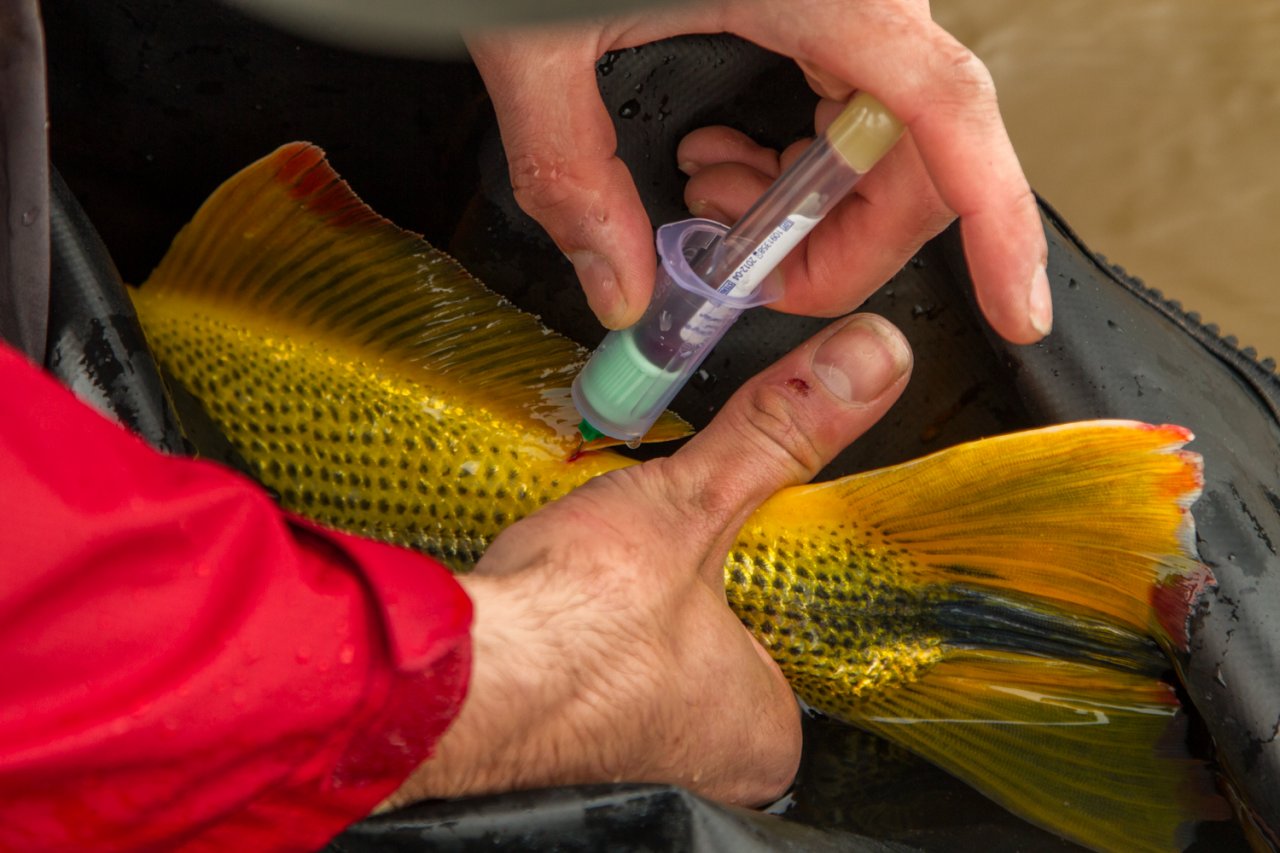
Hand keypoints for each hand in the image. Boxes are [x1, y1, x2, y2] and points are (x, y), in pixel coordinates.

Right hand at [384, 313, 911, 806]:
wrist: (456, 676)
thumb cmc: (569, 629)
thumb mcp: (696, 506)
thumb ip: (780, 434)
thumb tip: (866, 365)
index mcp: (764, 730)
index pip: (803, 633)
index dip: (773, 568)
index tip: (746, 530)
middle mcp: (708, 760)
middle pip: (733, 636)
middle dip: (702, 582)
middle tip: (671, 550)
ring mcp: (637, 751)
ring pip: (665, 646)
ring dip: (643, 596)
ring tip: (622, 569)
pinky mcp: (570, 731)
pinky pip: (606, 655)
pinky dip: (596, 614)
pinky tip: (580, 588)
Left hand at [466, 0, 1049, 342]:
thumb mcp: (541, 44)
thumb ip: (572, 171)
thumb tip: (617, 284)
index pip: (948, 110)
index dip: (998, 223)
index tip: (1016, 307)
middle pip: (920, 155)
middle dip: (840, 244)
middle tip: (753, 277)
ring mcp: (856, 4)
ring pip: (888, 145)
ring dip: (811, 207)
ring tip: (714, 200)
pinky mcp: (835, 12)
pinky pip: (857, 111)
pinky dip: (803, 166)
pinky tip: (733, 164)